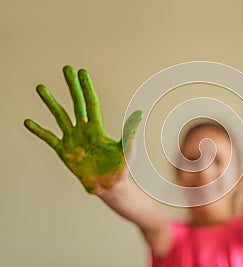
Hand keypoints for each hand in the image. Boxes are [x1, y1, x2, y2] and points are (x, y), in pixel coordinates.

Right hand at [24, 66, 142, 193]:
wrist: (109, 186)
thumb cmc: (120, 168)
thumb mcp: (126, 149)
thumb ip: (130, 132)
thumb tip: (140, 113)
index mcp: (97, 128)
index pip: (91, 103)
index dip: (86, 88)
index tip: (82, 72)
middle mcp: (84, 130)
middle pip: (76, 104)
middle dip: (71, 87)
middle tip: (66, 69)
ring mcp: (72, 139)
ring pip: (59, 116)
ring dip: (50, 102)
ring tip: (41, 88)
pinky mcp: (64, 151)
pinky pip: (49, 138)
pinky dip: (38, 130)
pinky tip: (28, 121)